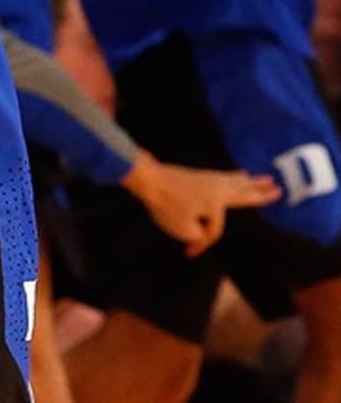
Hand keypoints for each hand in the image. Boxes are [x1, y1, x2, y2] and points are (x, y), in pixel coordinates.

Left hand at [122, 150, 280, 256]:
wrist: (147, 178)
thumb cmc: (166, 204)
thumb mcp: (182, 229)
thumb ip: (197, 234)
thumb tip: (198, 225)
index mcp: (217, 202)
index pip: (216, 231)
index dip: (203, 243)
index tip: (188, 251)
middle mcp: (217, 187)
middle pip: (243, 192)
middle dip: (260, 192)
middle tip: (277, 188)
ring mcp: (207, 178)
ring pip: (234, 181)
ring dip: (250, 182)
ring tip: (263, 178)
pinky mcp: (198, 173)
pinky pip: (222, 176)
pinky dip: (232, 176)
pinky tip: (235, 174)